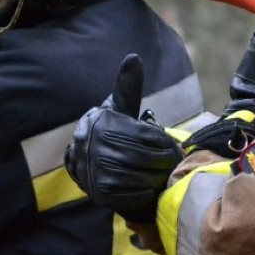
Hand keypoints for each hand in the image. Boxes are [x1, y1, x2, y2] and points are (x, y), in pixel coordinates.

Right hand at [65, 54, 181, 223]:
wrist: (82, 158)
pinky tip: (147, 187)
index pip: (148, 136)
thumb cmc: (111, 129)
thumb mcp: (118, 107)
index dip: (162, 142)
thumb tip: (133, 58)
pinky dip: (143, 193)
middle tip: (171, 163)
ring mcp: (97, 172)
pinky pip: (131, 196)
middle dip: (163, 162)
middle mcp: (98, 148)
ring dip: (155, 178)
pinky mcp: (99, 193)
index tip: (168, 145)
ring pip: (140, 178)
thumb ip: (128, 86)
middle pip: (145, 158)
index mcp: (106, 125)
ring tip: (161, 174)